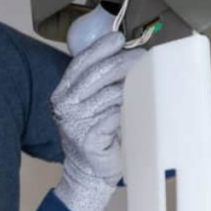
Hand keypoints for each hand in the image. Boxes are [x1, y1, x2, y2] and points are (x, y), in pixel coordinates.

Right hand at [51, 32, 144, 210]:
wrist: (90, 173)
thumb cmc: (98, 135)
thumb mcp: (93, 104)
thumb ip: (100, 83)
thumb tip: (125, 54)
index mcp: (63, 93)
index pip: (80, 63)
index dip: (100, 48)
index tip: (119, 38)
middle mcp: (64, 105)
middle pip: (97, 74)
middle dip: (123, 62)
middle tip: (143, 57)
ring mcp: (74, 122)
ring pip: (110, 93)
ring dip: (132, 87)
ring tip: (147, 83)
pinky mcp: (88, 137)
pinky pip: (115, 115)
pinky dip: (130, 110)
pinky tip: (139, 108)